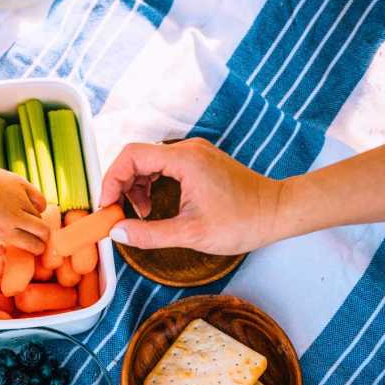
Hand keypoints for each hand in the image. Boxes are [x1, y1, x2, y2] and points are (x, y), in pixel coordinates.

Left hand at [0, 162, 48, 254]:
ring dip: (37, 221)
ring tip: (29, 221)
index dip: (37, 249)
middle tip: (40, 238)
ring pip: (40, 215)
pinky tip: (33, 207)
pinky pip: (40, 199)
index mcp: (3, 231)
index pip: (33, 245)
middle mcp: (14, 216)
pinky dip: (39, 205)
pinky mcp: (22, 184)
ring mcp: (19, 199)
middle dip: (45, 238)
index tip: (36, 248)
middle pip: (43, 231)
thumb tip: (4, 252)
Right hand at [100, 139, 284, 254]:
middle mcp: (188, 150)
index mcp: (184, 160)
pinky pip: (164, 166)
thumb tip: (118, 233)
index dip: (111, 180)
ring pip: (149, 161)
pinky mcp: (200, 162)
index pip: (131, 156)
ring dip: (136, 186)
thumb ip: (150, 234)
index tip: (107, 206)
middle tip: (119, 214)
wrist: (277, 212)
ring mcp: (195, 154)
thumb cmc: (242, 222)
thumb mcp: (191, 234)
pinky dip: (151, 183)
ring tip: (140, 214)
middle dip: (122, 185)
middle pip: (137, 157)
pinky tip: (154, 206)